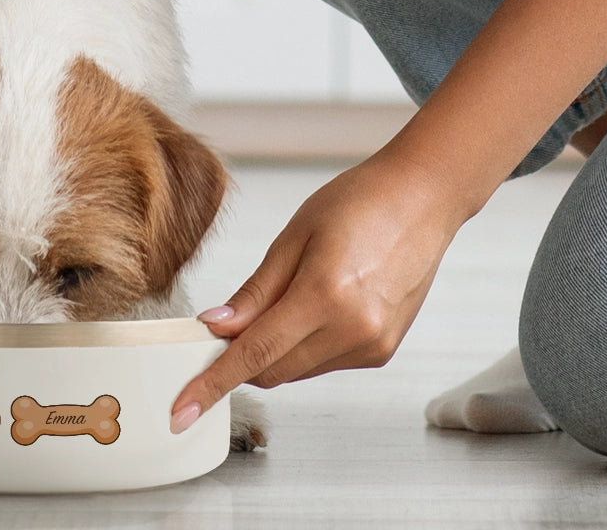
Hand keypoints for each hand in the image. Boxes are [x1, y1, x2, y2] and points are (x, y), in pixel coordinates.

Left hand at [169, 152, 466, 433]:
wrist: (422, 198)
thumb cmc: (360, 203)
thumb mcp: (293, 238)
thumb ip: (254, 293)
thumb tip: (215, 328)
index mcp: (325, 296)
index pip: (253, 354)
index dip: (212, 384)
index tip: (184, 408)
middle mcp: (354, 330)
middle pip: (271, 372)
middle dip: (240, 357)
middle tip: (229, 322)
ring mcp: (373, 345)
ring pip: (295, 372)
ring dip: (275, 350)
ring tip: (292, 294)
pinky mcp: (382, 351)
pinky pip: (322, 364)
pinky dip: (303, 347)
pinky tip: (318, 304)